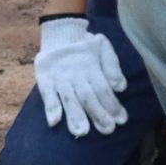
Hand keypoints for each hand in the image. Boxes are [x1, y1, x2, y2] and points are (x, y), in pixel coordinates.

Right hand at [34, 18, 127, 138]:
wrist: (58, 33)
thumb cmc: (85, 45)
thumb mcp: (103, 47)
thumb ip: (112, 65)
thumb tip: (120, 87)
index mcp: (90, 66)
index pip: (103, 89)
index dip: (112, 104)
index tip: (121, 120)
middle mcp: (75, 74)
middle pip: (88, 96)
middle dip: (98, 114)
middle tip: (108, 130)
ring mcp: (59, 77)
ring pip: (69, 98)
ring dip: (75, 115)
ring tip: (82, 132)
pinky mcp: (44, 79)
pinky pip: (47, 95)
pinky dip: (50, 108)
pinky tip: (54, 122)